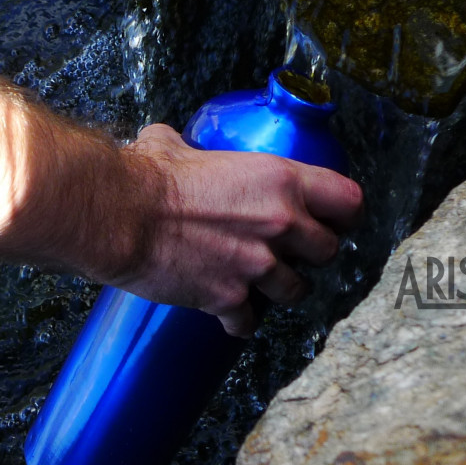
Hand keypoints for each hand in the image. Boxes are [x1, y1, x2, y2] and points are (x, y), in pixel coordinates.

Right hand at [111, 123, 362, 337]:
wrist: (118, 216)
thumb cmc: (145, 177)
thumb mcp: (175, 146)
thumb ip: (188, 147)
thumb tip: (169, 142)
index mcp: (278, 179)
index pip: (348, 200)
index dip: (344, 214)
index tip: (334, 221)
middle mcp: (279, 222)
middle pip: (329, 251)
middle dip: (311, 255)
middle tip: (289, 252)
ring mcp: (257, 265)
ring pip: (297, 291)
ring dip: (279, 289)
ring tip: (259, 283)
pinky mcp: (229, 297)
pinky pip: (249, 321)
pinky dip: (238, 320)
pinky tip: (227, 313)